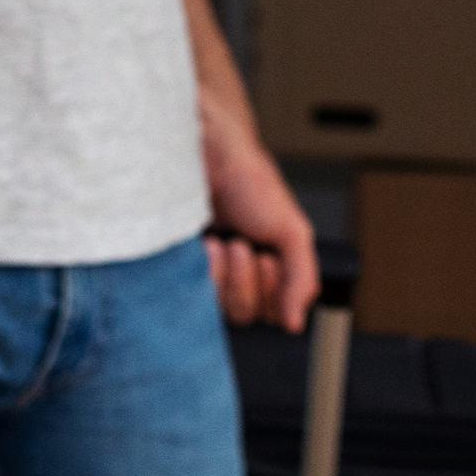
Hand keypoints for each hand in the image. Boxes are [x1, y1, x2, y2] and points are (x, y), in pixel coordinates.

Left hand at [200, 89, 317, 333]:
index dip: (273, 295)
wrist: (211, 152)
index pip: (270, 313)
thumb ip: (301, 278)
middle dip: (248, 281)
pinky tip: (208, 245)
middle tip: (245, 246)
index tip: (270, 260)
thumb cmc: (249, 183)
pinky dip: (206, 272)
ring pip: (217, 308)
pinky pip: (189, 294)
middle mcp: (233, 272)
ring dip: (229, 275)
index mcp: (264, 268)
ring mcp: (203, 270)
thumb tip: (295, 323)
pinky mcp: (175, 264)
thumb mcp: (291, 231)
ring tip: (228, 242)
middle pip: (244, 314)